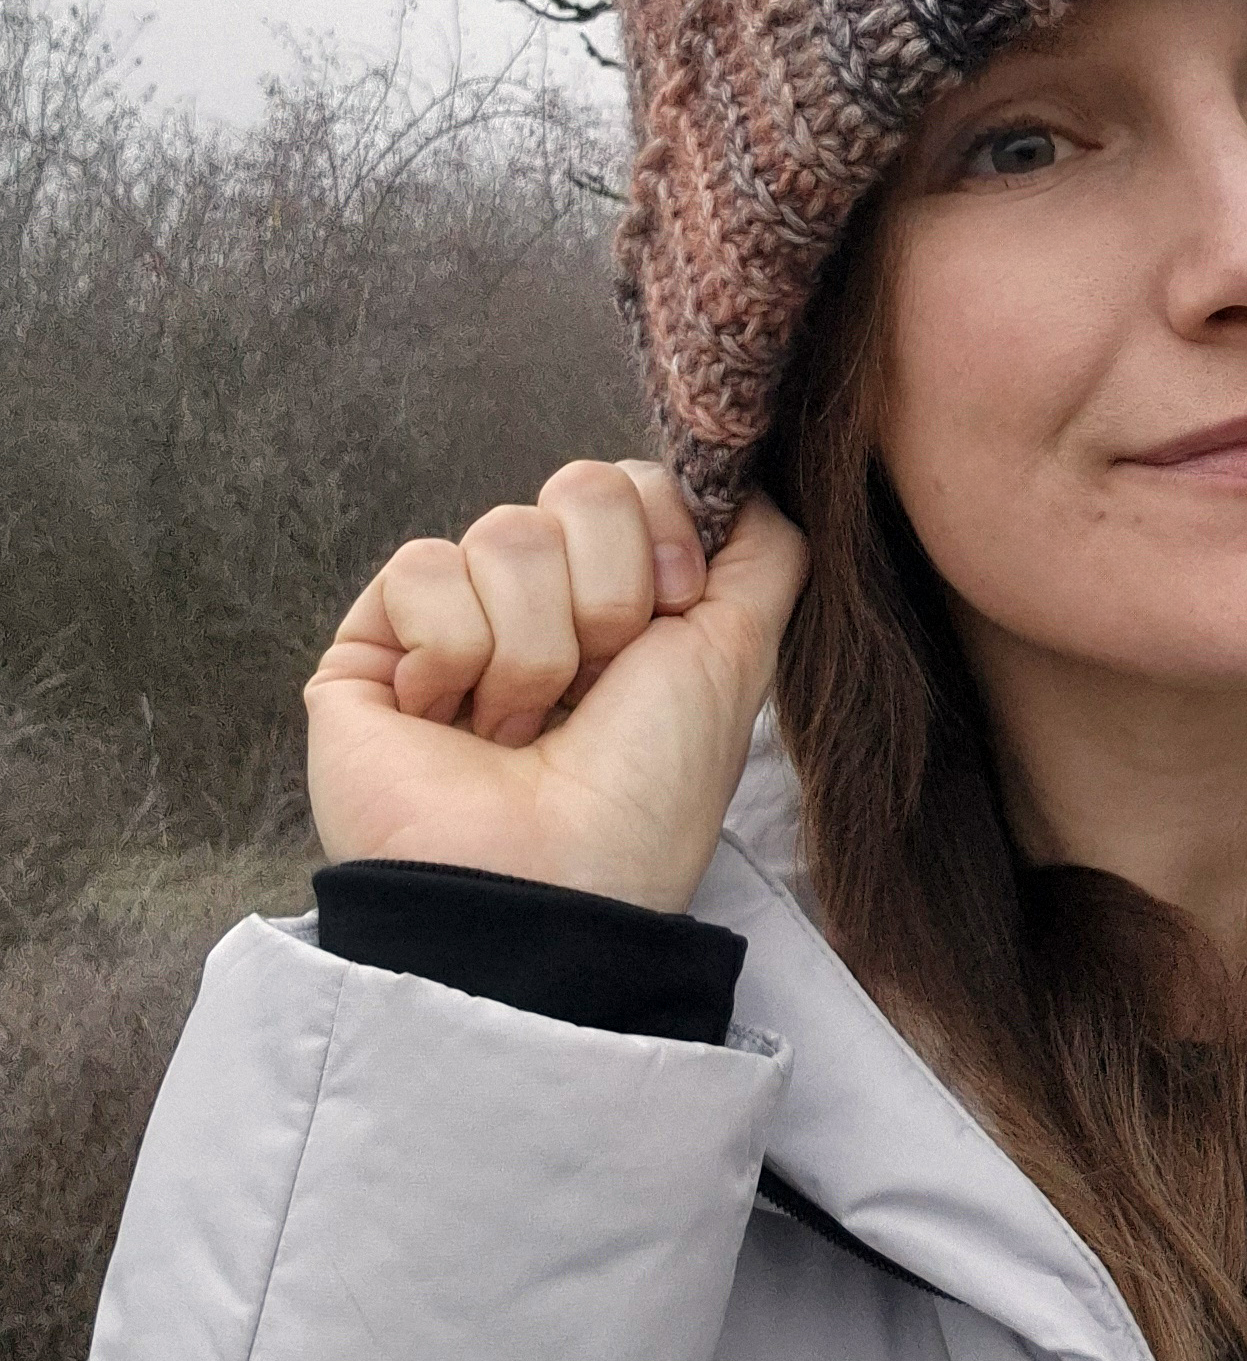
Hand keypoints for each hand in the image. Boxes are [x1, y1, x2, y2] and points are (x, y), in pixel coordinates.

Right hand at [305, 463, 808, 912]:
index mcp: (623, 599)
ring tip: (520, 729)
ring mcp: (453, 620)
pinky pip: (420, 569)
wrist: (554, 882)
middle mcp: (541, 600)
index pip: (636, 482)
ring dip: (535, 648)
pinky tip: (451, 722)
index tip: (665, 631)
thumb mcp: (737, 654)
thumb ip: (761, 553)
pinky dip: (455, 653)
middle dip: (605, 597)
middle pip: (579, 489)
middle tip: (589, 692)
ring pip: (504, 532)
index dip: (664, 545)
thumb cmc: (648, 788)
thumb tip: (743, 477)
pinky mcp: (370, 647)